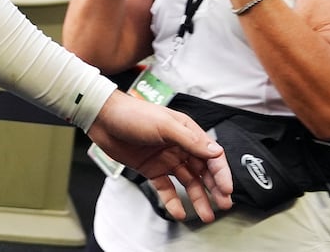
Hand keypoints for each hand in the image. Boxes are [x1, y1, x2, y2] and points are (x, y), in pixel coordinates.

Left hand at [87, 92, 232, 222]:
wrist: (103, 118)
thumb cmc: (133, 114)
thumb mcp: (164, 125)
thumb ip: (190, 140)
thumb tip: (215, 152)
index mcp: (186, 132)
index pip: (211, 155)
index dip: (221, 173)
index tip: (227, 190)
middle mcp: (179, 146)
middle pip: (203, 171)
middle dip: (214, 188)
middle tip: (223, 205)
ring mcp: (166, 159)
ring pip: (188, 182)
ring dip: (198, 198)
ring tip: (206, 214)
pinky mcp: (151, 169)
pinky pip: (166, 188)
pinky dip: (173, 200)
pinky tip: (179, 211)